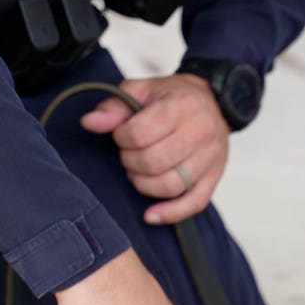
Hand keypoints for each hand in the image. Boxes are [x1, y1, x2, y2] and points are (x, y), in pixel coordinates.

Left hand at [79, 74, 228, 224]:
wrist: (213, 102)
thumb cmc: (173, 97)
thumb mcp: (142, 90)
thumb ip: (115, 106)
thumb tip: (90, 122)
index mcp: (181, 105)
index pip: (139, 134)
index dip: (121, 138)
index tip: (122, 135)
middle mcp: (201, 131)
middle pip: (153, 162)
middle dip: (131, 161)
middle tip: (129, 153)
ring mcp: (210, 157)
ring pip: (171, 185)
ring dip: (144, 184)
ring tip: (138, 172)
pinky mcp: (214, 177)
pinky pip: (194, 203)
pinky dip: (170, 213)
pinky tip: (150, 215)